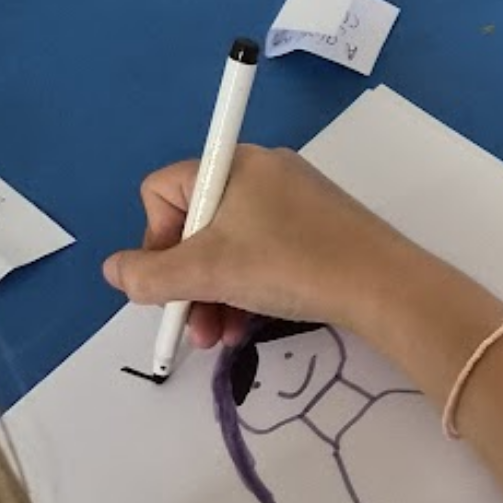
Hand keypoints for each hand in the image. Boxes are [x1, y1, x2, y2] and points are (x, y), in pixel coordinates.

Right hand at [102, 147, 425, 347]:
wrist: (385, 287)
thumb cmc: (289, 265)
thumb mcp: (207, 272)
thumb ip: (149, 275)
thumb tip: (117, 271)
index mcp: (234, 164)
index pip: (163, 190)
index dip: (154, 238)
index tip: (165, 278)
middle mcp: (265, 173)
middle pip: (197, 225)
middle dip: (185, 281)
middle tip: (188, 326)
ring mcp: (296, 202)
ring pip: (231, 248)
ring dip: (214, 296)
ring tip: (219, 338)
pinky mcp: (321, 230)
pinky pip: (265, 256)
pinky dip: (249, 290)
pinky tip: (247, 329)